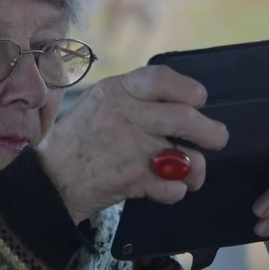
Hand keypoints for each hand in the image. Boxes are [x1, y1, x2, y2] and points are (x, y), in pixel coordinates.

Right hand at [34, 65, 229, 223]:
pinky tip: (163, 189)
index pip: (162, 78)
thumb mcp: (99, 103)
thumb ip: (134, 97)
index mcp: (116, 90)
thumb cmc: (78, 141)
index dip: (189, 88)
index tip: (199, 100)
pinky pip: (175, 186)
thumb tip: (180, 100)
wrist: (50, 180)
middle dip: (211, 132)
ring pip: (188, 157)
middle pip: (186, 117)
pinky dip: (175, 191)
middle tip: (217, 138)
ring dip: (198, 169)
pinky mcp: (134, 178)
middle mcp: (126, 115)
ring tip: (191, 172)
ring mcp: (131, 148)